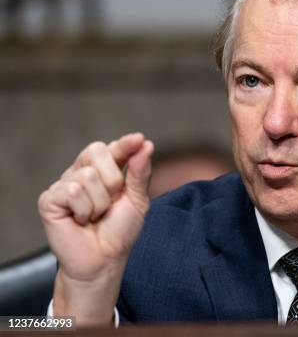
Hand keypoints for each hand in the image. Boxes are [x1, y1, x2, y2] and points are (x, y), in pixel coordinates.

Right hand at [38, 133, 153, 324]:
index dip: (125, 143)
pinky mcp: (49, 200)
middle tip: (111, 203)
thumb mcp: (137, 199)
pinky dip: (84, 209)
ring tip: (95, 216)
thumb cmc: (119, 230)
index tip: (139, 139)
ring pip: (88, 175)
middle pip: (97, 151)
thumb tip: (146, 144)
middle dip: (113, 180)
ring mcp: (64, 185)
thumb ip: (140, 172)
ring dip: (100, 202)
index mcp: (103, 171)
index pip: (112, 148)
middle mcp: (81, 173)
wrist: (104, 260)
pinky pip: (73, 190)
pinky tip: (80, 220)